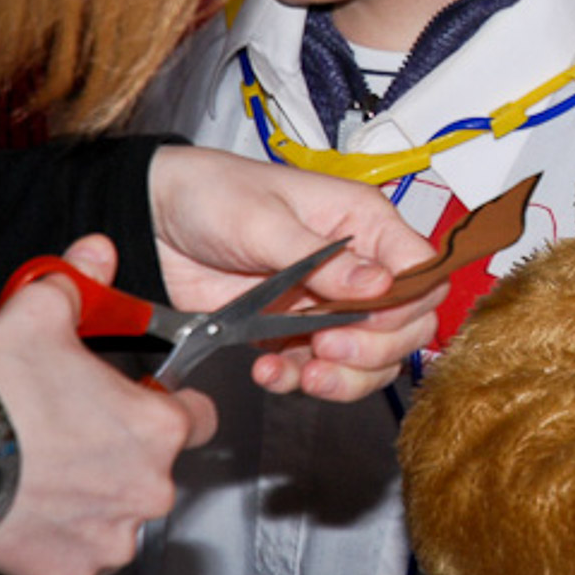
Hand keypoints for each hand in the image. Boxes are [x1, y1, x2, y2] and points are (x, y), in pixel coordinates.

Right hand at [0, 235, 214, 574]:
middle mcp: (150, 487)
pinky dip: (59, 544)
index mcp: (160, 427)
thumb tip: (98, 249)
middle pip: (155, 471)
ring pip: (119, 519)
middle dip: (123, 457)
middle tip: (73, 439)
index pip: (197, 419)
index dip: (166, 408)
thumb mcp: (42, 313)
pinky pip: (78, 560)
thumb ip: (82, 282)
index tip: (135, 405)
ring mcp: (112, 538)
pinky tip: (27, 513)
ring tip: (45, 475)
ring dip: (94, 503)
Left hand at [147, 146, 439, 399]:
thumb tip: (381, 284)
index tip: (370, 318)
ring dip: (341, 376)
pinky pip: (319, 370)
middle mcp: (357, 266)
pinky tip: (268, 370)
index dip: (407, 305)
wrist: (153, 224)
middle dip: (374, 348)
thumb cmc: (212, 195)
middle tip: (328, 348)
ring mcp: (327, 303)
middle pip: (406, 325)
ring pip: (370, 359)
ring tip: (301, 372)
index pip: (421, 273)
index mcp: (365, 223)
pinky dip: (298, 380)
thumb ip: (323, 258)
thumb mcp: (265, 220)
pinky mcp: (294, 332)